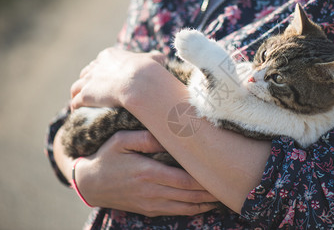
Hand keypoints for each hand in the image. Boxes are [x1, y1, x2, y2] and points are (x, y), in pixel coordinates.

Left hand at [70, 48, 165, 109]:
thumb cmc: (149, 71)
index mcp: (109, 56)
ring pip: (76, 87)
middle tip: (92, 94)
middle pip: (86, 74)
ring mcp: (89, 80)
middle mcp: (96, 66)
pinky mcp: (86, 95)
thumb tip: (163, 58)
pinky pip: (75, 102)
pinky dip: (76, 108)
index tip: (105, 81)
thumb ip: (156, 58)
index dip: (101, 72)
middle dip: (88, 83)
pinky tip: (80, 115)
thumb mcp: (154, 60)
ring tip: (82, 106)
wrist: (140, 82)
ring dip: (78, 95)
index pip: (99, 63)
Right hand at [74, 130, 217, 215]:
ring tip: (224, 197)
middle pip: (190, 194)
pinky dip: (193, 210)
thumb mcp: (120, 140)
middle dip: (211, 192)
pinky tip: (204, 205)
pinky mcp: (149, 210)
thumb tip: (168, 135)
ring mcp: (151, 204)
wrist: (89, 184)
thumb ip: (145, 137)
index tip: (221, 173)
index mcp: (148, 173)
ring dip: (206, 203)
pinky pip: (176, 213)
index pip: (185, 179)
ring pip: (185, 207)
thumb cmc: (107, 157)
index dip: (205, 179)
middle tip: (231, 186)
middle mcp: (152, 191)